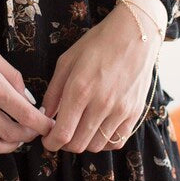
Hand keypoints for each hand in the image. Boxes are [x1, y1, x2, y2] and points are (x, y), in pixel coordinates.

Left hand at [39, 3, 161, 153]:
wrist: (135, 34)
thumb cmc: (97, 44)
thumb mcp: (67, 61)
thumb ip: (54, 92)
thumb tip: (44, 115)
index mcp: (80, 89)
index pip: (62, 133)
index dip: (50, 143)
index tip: (47, 140)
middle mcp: (101, 103)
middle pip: (78, 144)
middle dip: (64, 144)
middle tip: (60, 134)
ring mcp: (120, 110)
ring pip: (96, 146)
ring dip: (83, 143)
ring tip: (79, 129)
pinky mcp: (135, 112)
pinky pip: (116, 141)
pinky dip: (104, 142)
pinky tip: (97, 130)